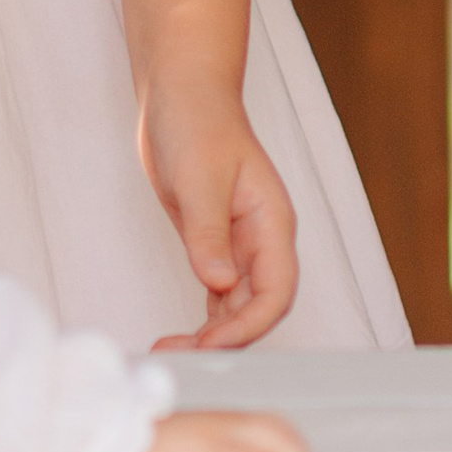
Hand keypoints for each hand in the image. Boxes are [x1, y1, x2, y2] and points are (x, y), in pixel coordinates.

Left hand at [141, 71, 297, 348]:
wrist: (181, 95)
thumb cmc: (198, 122)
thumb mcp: (199, 178)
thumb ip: (208, 233)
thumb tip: (217, 283)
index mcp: (271, 222)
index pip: (277, 290)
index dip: (250, 324)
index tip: (214, 344)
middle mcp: (260, 240)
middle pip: (258, 307)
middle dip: (228, 338)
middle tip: (184, 355)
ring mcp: (238, 245)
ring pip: (236, 307)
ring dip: (213, 335)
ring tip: (175, 352)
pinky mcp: (213, 245)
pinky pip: (217, 295)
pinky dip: (203, 319)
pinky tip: (182, 335)